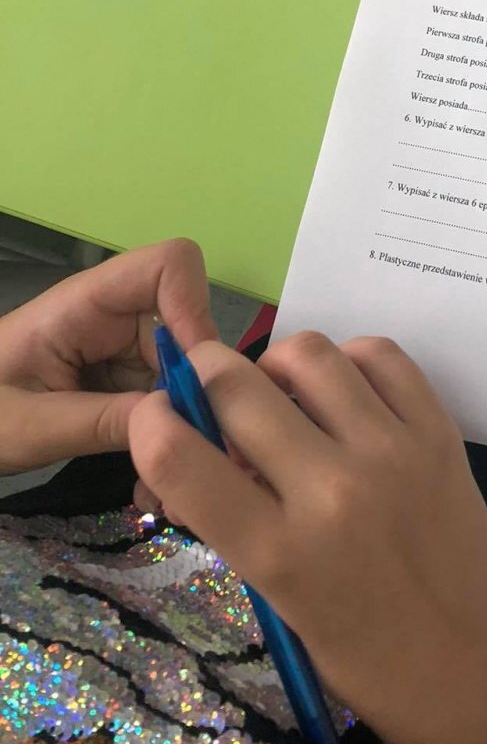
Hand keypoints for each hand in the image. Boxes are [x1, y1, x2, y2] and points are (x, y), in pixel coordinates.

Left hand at [0, 238, 216, 474]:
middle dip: (198, 386)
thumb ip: (101, 422)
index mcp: (87, 303)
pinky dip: (169, 433)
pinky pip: (170, 397)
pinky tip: (153, 473)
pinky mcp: (128, 378)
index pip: (168, 266)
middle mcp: (117, 316)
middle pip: (189, 328)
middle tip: (195, 448)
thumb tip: (177, 423)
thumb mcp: (30, 426)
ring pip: (189, 368)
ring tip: (167, 477)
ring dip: (186, 419)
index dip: (194, 308)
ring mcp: (125, 347)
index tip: (196, 375)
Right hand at [130, 332, 486, 743]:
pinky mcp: (440, 432)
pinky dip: (349, 361)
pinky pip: (381, 355)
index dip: (149, 422)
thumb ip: (236, 520)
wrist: (471, 669)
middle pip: (238, 385)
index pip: (181, 458)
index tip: (154, 416)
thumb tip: (198, 445)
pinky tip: (344, 391)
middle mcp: (332, 489)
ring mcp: (392, 451)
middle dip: (205, 375)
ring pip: (309, 352)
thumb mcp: (277, 599)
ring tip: (282, 394)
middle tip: (210, 386)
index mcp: (280, 552)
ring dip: (276, 364)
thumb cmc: (361, 653)